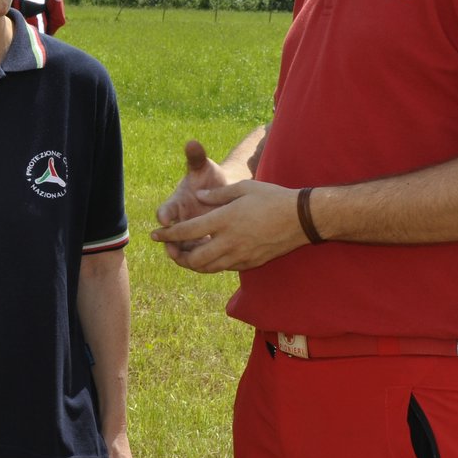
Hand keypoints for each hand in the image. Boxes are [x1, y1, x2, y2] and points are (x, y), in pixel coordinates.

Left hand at [151, 180, 304, 272]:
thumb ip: (218, 195)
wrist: (302, 219)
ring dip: (192, 264)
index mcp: (224, 220)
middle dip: (176, 256)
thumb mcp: (244, 188)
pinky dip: (212, 265)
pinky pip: (224, 268)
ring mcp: (241, 256)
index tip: (154, 234)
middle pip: (193, 260)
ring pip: (208, 269)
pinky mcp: (251, 263)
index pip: (186, 232)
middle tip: (170, 248)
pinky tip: (210, 255)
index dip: (167, 235)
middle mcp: (229, 242)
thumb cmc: (273, 198)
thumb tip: (199, 198)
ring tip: (186, 254)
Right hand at [152, 141, 237, 257]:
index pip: (164, 211)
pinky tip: (213, 261)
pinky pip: (199, 257)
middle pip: (169, 237)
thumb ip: (197, 158)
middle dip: (170, 244)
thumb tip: (192, 142)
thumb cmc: (212, 178)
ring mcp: (189, 235)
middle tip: (172, 250)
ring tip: (194, 260)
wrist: (226, 193)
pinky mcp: (202, 245)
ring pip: (183, 251)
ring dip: (186, 257)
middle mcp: (179, 222)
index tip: (164, 220)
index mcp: (175, 204)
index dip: (163, 215)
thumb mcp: (205, 167)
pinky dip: (204, 261)